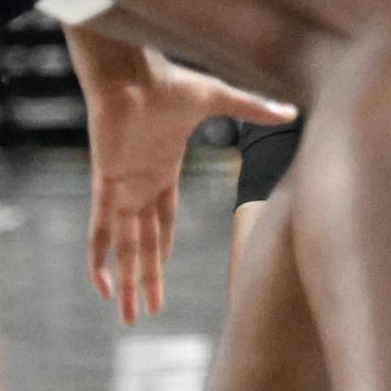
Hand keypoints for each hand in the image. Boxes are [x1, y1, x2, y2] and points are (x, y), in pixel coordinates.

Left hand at [81, 48, 293, 324]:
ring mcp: (122, 189)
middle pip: (144, 246)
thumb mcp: (220, 99)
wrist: (131, 73)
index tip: (160, 278)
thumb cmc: (170, 81)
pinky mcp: (106, 186)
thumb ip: (253, 109)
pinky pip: (100, 231)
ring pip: (125, 248)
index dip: (162, 253)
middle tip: (145, 315)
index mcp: (163, 173)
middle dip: (144, 280)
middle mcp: (140, 188)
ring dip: (127, 282)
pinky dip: (98, 258)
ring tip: (129, 316)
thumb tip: (292, 110)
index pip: (163, 224)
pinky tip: (100, 285)